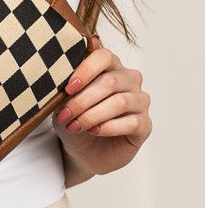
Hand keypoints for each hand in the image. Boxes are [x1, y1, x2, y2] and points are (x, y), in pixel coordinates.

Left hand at [52, 34, 152, 174]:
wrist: (82, 150)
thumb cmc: (75, 119)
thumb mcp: (63, 102)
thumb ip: (67, 85)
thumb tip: (63, 69)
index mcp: (110, 67)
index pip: (104, 57)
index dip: (85, 70)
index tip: (68, 88)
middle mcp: (129, 80)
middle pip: (110, 82)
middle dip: (82, 100)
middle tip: (65, 115)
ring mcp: (140, 101)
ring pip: (119, 102)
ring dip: (92, 115)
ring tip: (74, 126)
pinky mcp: (145, 124)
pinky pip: (132, 122)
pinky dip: (108, 127)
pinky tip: (94, 131)